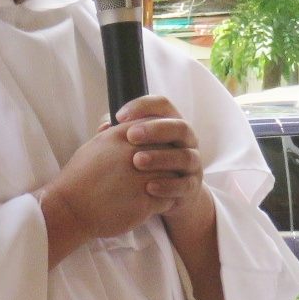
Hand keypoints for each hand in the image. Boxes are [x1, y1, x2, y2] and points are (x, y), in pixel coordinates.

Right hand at [39, 93, 196, 260]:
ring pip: (172, 176)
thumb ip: (111, 133)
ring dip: (168, 182)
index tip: (155, 150)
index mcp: (123, 137)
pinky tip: (151, 203)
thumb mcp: (93, 146)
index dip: (160, 140)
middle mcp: (135, 154)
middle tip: (160, 171)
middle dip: (167, 161)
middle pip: (169, 151)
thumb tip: (113, 121)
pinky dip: (163, 202)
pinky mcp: (145, 203)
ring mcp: (142, 179)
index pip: (156, 128)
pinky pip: (168, 199)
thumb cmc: (79, 178)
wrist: (70, 209)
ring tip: (156, 188)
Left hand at [116, 95, 207, 223]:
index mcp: (171, 123)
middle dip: (155, 130)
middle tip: (130, 136)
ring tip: (137, 161)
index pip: (162, 104)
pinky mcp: (193, 186)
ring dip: (160, 157)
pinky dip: (168, 186)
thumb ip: (121, 133)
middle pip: (179, 127)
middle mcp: (186, 140)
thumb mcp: (136, 145)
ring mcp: (193, 163)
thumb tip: (105, 126)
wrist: (170, 194)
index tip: (118, 116)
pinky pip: (185, 185)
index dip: (142, 106)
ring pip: (184, 156)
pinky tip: (149, 187)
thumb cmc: (146, 162)